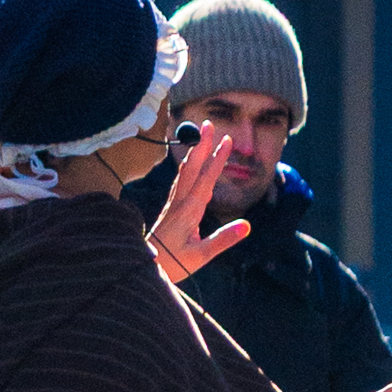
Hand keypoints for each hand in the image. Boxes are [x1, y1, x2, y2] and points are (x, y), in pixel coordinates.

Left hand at [147, 129, 248, 285]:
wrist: (145, 268)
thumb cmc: (172, 264)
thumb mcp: (200, 256)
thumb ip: (222, 240)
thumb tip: (246, 226)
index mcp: (189, 211)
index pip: (206, 179)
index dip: (217, 159)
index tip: (226, 140)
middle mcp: (180, 203)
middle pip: (192, 168)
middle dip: (202, 145)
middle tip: (209, 124)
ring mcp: (173, 205)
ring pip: (184, 173)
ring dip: (194, 153)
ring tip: (201, 137)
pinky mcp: (170, 210)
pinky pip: (180, 183)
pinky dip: (187, 168)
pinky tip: (189, 165)